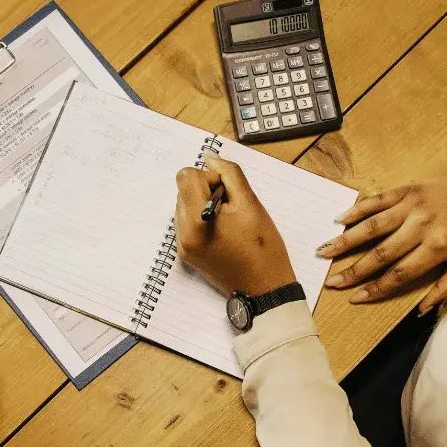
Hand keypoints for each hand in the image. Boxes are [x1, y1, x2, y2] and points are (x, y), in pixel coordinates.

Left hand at [175, 154, 296, 295]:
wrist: (264, 289)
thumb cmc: (262, 248)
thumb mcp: (250, 203)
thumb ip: (229, 175)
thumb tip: (209, 157)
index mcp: (196, 221)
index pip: (186, 176)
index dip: (209, 177)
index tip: (228, 192)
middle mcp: (183, 234)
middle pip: (183, 190)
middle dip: (206, 191)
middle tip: (232, 209)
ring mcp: (183, 246)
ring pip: (184, 205)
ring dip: (203, 205)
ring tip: (229, 222)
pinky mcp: (186, 254)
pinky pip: (186, 223)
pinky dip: (201, 220)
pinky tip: (222, 232)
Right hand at [316, 139, 446, 311]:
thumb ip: (446, 287)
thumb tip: (421, 311)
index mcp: (438, 247)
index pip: (399, 274)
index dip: (375, 288)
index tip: (355, 299)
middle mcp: (422, 226)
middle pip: (380, 253)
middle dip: (353, 270)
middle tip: (331, 281)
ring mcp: (413, 205)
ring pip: (372, 226)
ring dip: (346, 240)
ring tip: (323, 251)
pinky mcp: (409, 188)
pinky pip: (377, 200)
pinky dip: (357, 210)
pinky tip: (339, 220)